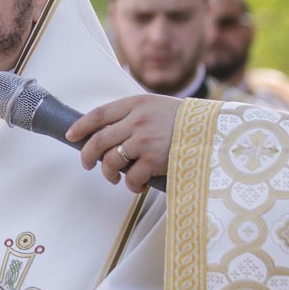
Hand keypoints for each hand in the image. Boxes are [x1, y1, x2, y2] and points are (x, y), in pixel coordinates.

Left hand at [66, 94, 180, 191]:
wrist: (217, 133)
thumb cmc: (188, 123)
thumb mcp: (159, 107)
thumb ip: (135, 115)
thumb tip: (108, 131)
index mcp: (136, 104)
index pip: (99, 114)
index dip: (81, 126)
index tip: (71, 136)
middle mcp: (137, 120)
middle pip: (98, 140)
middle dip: (88, 156)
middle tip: (88, 164)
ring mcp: (144, 140)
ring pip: (110, 161)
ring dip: (108, 173)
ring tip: (114, 177)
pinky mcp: (154, 160)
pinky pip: (131, 178)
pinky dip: (131, 186)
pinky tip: (137, 186)